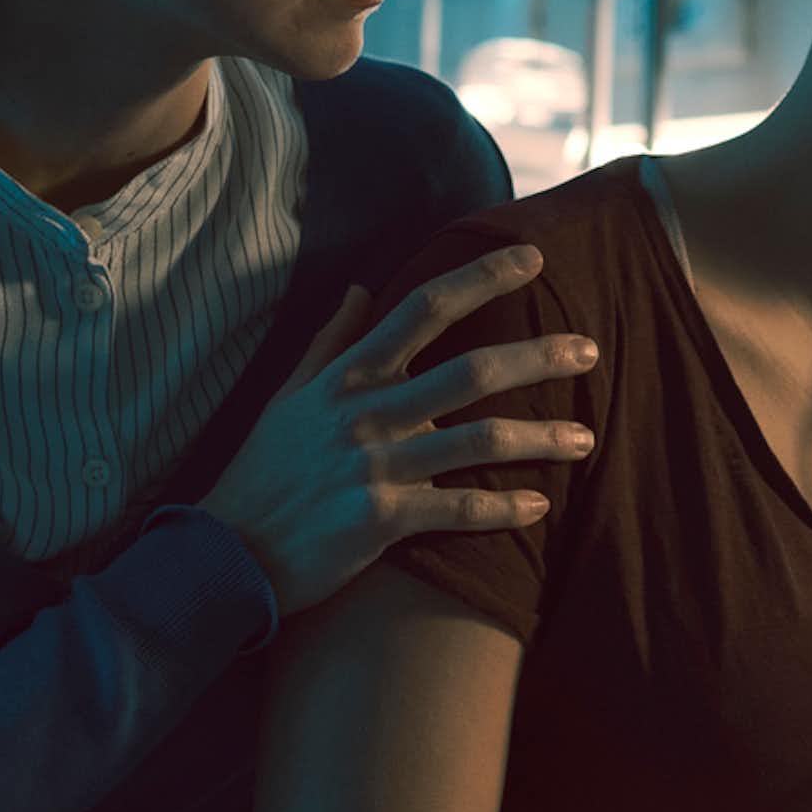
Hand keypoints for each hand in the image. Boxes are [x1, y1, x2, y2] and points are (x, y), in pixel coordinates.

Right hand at [199, 247, 598, 617]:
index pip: (424, 308)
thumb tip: (361, 287)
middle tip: (589, 350)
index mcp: (348, 377)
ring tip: (585, 439)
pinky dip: (503, 509)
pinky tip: (540, 506)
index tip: (533, 258)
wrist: (222, 553)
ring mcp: (374, 466)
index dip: (482, 277)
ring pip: (478, 441)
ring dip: (540, 438)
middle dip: (537, 357)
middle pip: (471, 371)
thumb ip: (330, 341)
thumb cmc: (261, 472)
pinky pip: (457, 510)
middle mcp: (367, 414)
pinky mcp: (378, 521)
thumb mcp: (287, 397)